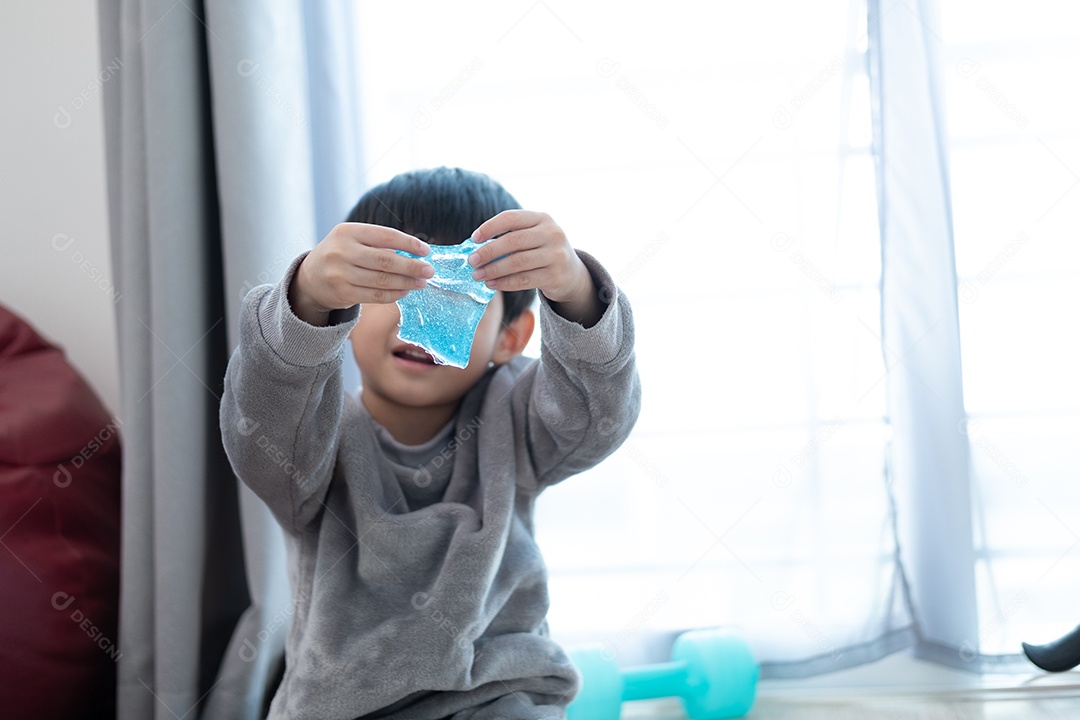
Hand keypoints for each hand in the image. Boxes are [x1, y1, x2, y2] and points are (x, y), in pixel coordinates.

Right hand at [289, 223, 432, 325]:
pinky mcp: (343, 293)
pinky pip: (375, 295)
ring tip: (421, 283)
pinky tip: (405, 291)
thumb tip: (415, 253)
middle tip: (429, 271)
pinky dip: (394, 294)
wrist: (309, 278)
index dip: (409, 243)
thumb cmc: (340, 255)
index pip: (385, 235)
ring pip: (382, 280)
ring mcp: (340, 274)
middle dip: (412, 266)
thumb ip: (378, 243)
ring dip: (406, 282)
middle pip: (386, 260)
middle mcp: (342, 251)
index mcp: (347, 232)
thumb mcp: (352, 240)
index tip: (426, 251)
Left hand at [469, 211, 602, 326]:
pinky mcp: (555, 275)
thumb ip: (511, 236)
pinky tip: (492, 284)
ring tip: (478, 275)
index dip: (490, 227)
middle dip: (488, 252)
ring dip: (493, 270)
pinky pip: (524, 280)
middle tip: (472, 261)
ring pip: (517, 262)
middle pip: (513, 241)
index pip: (511, 218)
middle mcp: (552, 233)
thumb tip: (476, 247)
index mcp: (542, 218)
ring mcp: (556, 255)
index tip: (473, 239)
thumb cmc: (542, 251)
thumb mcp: (534, 236)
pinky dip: (504, 283)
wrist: (571, 273)